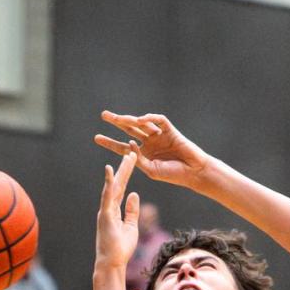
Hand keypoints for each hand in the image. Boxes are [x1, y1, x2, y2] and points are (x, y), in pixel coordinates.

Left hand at [95, 111, 212, 191]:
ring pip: (142, 123)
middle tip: (104, 115)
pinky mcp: (170, 130)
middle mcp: (150, 142)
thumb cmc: (173, 174)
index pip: (123, 146)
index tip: (97, 137)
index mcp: (143, 154)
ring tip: (118, 117)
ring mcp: (159, 135)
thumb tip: (128, 144)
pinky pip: (159, 120)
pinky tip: (141, 119)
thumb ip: (138, 159)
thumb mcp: (151, 170)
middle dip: (117, 122)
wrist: (193, 172)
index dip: (110, 142)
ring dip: (130, 119)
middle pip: (129, 129)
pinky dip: (151, 118)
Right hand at [95, 147, 139, 270]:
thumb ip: (132, 211)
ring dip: (119, 171)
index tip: (132, 160)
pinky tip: (110, 172)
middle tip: (131, 151)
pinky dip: (108, 184)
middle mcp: (108, 208)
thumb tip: (134, 194)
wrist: (112, 264)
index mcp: (114, 210)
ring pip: (112, 187)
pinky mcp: (104, 216)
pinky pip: (107, 197)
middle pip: (117, 184)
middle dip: (124, 168)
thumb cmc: (120, 249)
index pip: (122, 188)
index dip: (127, 174)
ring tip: (126, 157)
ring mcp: (105, 211)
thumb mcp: (131, 226)